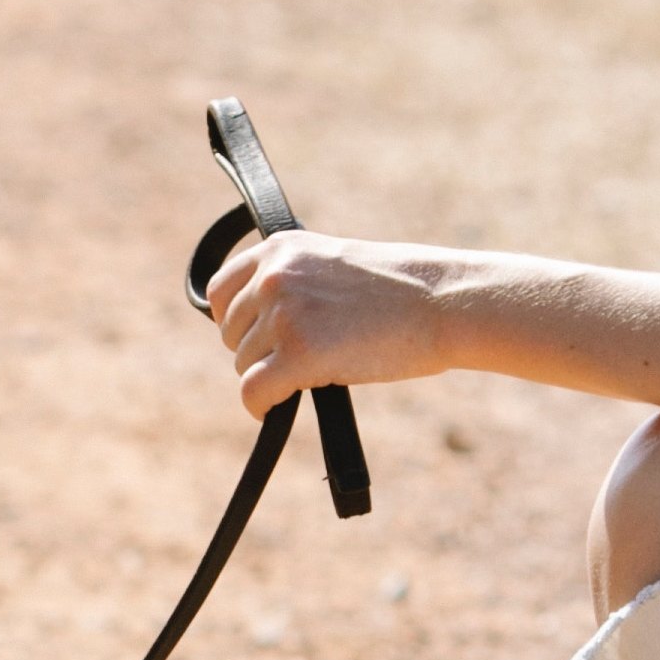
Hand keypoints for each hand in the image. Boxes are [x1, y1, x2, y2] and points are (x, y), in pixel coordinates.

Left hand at [202, 230, 454, 418]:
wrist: (441, 302)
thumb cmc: (398, 291)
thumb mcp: (332, 264)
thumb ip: (291, 281)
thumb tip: (249, 325)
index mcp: (280, 249)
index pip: (219, 292)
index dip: (234, 323)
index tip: (254, 340)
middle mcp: (275, 276)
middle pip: (231, 334)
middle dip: (257, 353)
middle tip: (300, 360)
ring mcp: (286, 314)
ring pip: (243, 365)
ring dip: (270, 377)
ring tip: (314, 372)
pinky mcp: (300, 353)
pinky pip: (253, 391)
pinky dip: (259, 406)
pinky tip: (273, 410)